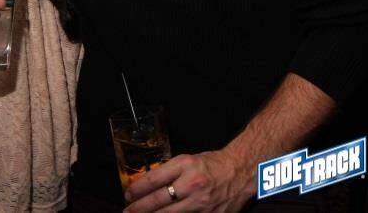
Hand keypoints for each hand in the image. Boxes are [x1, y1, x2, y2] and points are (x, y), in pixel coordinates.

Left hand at [123, 149, 254, 211]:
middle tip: (128, 211)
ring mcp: (202, 202)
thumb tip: (148, 185)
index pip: (154, 179)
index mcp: (184, 165)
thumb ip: (169, 172)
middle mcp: (192, 184)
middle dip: (140, 208)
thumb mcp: (187, 160)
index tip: (128, 194)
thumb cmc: (211, 164)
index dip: (137, 189)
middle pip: (159, 200)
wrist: (240, 171)